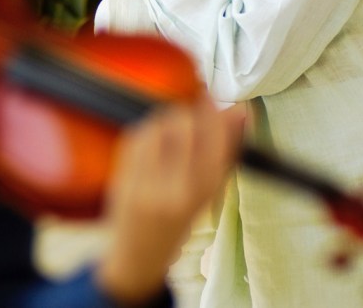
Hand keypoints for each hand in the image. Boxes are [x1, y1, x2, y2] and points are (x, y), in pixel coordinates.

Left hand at [95, 97, 242, 305]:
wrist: (138, 255)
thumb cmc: (178, 227)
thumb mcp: (209, 195)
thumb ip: (225, 152)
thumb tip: (240, 112)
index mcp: (197, 197)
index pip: (214, 141)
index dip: (220, 117)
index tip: (229, 107)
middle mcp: (169, 189)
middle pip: (183, 125)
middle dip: (194, 116)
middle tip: (199, 122)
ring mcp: (142, 180)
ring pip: (160, 124)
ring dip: (172, 121)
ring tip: (177, 136)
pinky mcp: (121, 170)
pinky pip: (140, 132)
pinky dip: (152, 130)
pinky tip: (157, 144)